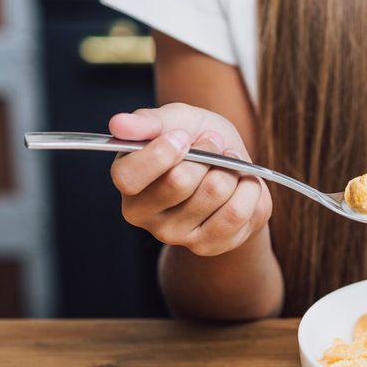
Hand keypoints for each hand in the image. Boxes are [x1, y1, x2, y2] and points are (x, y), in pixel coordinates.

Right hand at [109, 103, 272, 256]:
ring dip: (231, 169)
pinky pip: (237, 212)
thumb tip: (118, 125)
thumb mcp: (175, 120)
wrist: (233, 167)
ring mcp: (176, 236)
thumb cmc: (196, 141)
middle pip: (179, 182)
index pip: (129, 177)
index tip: (183, 136)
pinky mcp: (209, 245)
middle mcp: (145, 216)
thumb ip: (149, 122)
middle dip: (207, 154)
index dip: (160, 154)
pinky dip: (249, 189)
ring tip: (230, 163)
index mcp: (127, 182)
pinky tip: (243, 184)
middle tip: (214, 144)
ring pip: (214, 193)